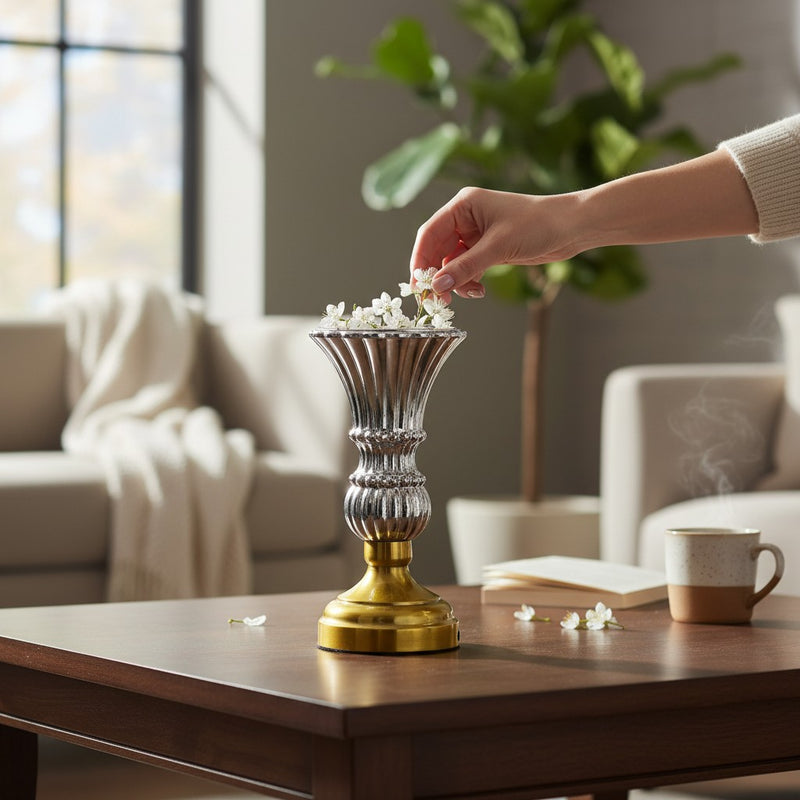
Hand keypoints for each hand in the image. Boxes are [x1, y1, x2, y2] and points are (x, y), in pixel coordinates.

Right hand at [409, 187, 580, 301]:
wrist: (571, 227)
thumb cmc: (538, 224)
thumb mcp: (498, 247)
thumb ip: (465, 267)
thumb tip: (438, 286)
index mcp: (463, 205)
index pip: (429, 233)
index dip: (420, 260)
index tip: (418, 285)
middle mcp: (466, 218)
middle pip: (437, 250)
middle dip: (438, 275)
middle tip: (437, 299)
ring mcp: (476, 234)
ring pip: (452, 263)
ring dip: (456, 281)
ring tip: (469, 293)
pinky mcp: (488, 248)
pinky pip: (467, 268)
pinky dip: (468, 281)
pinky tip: (479, 289)